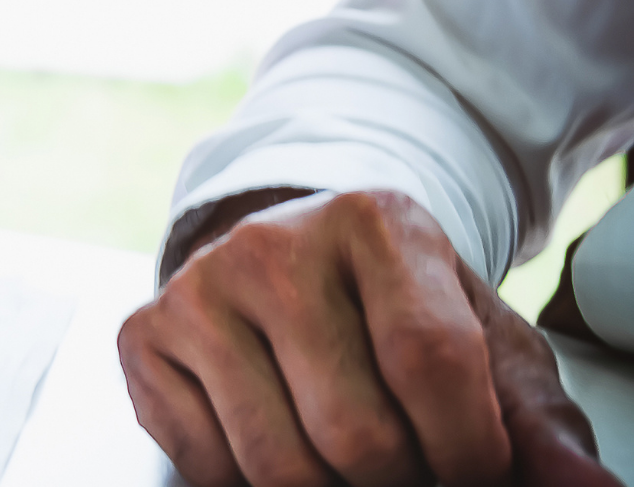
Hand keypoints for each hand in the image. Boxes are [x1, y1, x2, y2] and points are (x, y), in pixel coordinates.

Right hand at [118, 190, 620, 486]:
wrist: (288, 264)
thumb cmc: (397, 314)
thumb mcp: (482, 346)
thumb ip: (537, 423)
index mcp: (375, 220)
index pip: (430, 359)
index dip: (467, 448)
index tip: (474, 467)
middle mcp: (272, 243)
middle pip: (354, 433)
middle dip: (398, 483)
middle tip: (407, 467)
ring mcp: (197, 288)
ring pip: (277, 465)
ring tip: (348, 462)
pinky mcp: (142, 334)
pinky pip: (205, 466)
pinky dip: (250, 486)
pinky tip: (278, 441)